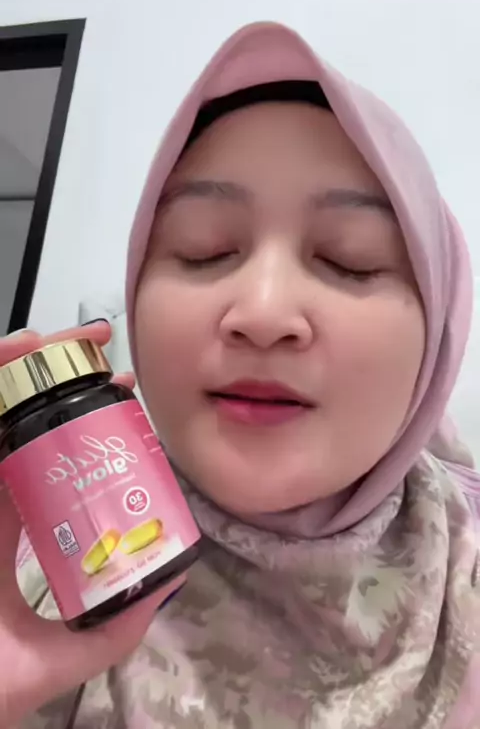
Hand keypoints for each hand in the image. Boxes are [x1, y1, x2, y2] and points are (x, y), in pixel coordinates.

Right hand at [0, 322, 184, 726]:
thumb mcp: (55, 660)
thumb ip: (113, 632)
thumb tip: (171, 583)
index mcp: (10, 531)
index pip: (49, 460)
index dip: (82, 422)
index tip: (119, 392)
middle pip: (18, 424)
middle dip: (53, 378)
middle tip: (94, 344)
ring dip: (14, 367)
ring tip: (54, 335)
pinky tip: (13, 351)